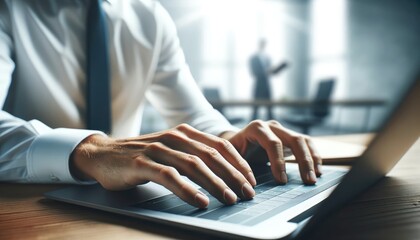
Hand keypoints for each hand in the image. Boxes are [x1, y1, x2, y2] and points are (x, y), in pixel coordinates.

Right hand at [70, 124, 255, 208]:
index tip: (251, 181)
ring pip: (193, 165)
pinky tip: (200, 201)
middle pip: (212, 156)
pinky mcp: (141, 163)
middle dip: (233, 176)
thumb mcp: (171, 151)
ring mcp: (157, 149)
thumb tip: (224, 174)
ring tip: (229, 199)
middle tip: (247, 194)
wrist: (103, 154)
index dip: (239, 164)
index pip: (220, 146)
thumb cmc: (142, 156)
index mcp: (185, 133)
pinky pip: (169, 176)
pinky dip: (187, 189)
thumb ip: (193, 156)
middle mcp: (174, 137)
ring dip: (215, 184)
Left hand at [220, 120, 321, 184]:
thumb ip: (239, 167)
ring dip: (311, 159)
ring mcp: (282, 129)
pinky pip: (307, 143)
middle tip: (307, 180)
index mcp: (256, 128)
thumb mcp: (232, 157)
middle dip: (302, 160)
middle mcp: (272, 126)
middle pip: (293, 139)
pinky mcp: (290, 136)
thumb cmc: (232, 151)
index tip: (282, 181)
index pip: (272, 143)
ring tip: (314, 178)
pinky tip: (317, 170)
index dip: (279, 161)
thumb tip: (249, 185)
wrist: (235, 141)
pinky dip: (314, 156)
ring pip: (303, 140)